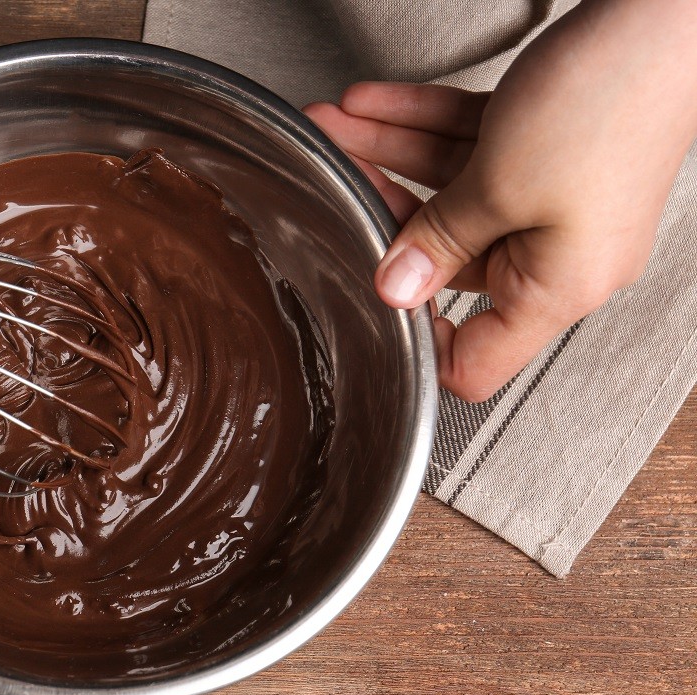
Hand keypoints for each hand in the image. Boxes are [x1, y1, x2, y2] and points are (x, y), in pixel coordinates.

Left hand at [304, 0, 696, 401]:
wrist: (666, 13)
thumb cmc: (615, 98)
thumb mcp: (502, 185)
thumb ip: (439, 239)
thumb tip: (394, 287)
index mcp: (557, 287)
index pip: (476, 360)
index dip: (420, 344)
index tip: (371, 309)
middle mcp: (557, 251)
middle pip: (444, 257)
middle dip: (380, 209)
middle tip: (332, 182)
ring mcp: (552, 198)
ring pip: (449, 189)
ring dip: (387, 154)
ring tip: (338, 127)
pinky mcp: (548, 149)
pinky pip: (470, 147)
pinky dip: (422, 124)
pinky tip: (375, 105)